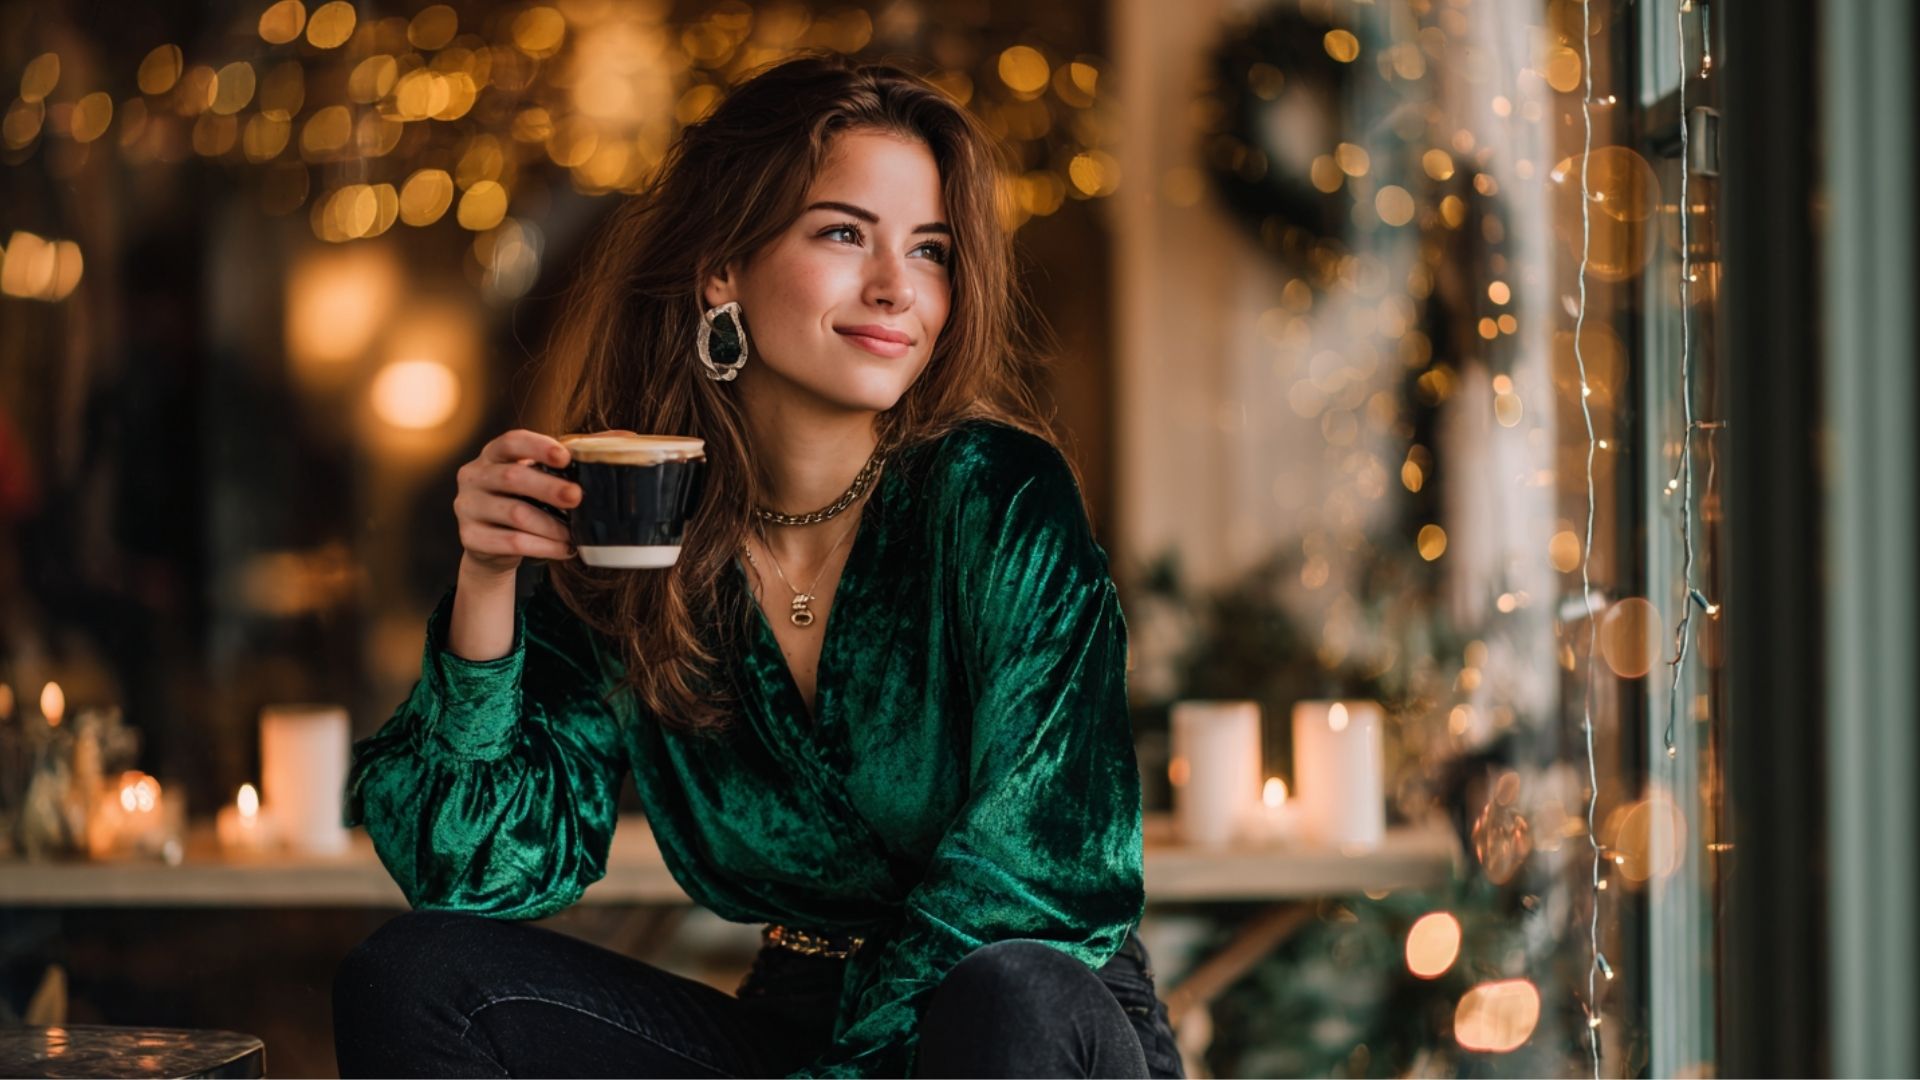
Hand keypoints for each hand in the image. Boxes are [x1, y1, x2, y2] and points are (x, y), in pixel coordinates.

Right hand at [453, 429, 581, 577]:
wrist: (493, 544)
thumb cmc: (525, 498)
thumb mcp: (543, 474)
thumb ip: (577, 454)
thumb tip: (626, 439)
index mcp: (493, 453)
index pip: (512, 441)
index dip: (538, 447)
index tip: (565, 457)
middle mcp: (474, 476)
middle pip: (512, 477)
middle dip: (549, 488)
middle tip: (577, 496)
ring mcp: (467, 507)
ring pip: (514, 514)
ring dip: (551, 525)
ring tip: (575, 533)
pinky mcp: (470, 537)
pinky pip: (511, 543)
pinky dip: (543, 547)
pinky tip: (564, 549)